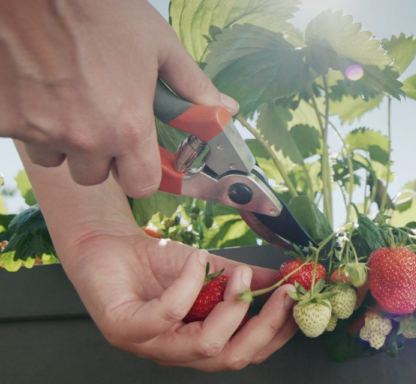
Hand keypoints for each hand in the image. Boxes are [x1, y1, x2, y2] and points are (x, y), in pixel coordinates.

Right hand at [0, 0, 238, 197]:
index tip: (141, 158)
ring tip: (68, 95)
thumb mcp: (158, 43)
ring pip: (57, 158)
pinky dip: (30, 121)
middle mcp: (85, 138)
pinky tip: (39, 87)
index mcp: (127, 126)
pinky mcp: (6, 120)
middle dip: (102, 154)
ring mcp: (41, 131)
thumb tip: (224, 110)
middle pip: (96, 175)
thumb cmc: (96, 10)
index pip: (141, 185)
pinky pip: (24, 137)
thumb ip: (193, 86)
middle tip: (102, 114)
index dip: (143, 173)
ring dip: (64, 139)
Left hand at [63, 230, 296, 370]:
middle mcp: (175, 353)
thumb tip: (283, 277)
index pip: (246, 353)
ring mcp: (148, 346)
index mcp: (198, 344)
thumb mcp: (210, 269)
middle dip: (264, 326)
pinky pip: (168, 315)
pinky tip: (198, 260)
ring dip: (232, 307)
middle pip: (231, 359)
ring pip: (204, 346)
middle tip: (283, 293)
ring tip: (240, 274)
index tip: (299, 304)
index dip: (276, 333)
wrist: (106, 244)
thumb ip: (244, 279)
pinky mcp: (124, 328)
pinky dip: (190, 285)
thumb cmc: (154, 263)